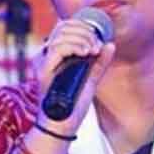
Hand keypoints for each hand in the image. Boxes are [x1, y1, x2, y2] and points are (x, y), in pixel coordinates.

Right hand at [32, 18, 114, 134]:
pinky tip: (86, 53)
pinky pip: (57, 49)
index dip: (82, 27)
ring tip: (93, 51)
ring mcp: (42, 63)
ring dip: (81, 38)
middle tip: (96, 46)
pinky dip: (74, 47)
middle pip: (62, 27)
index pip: (64, 27)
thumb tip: (110, 44)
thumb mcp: (90, 79)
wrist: (62, 126)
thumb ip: (99, 62)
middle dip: (84, 32)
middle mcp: (45, 56)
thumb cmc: (73, 105)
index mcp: (54, 55)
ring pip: (60, 36)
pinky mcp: (43, 71)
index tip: (97, 40)